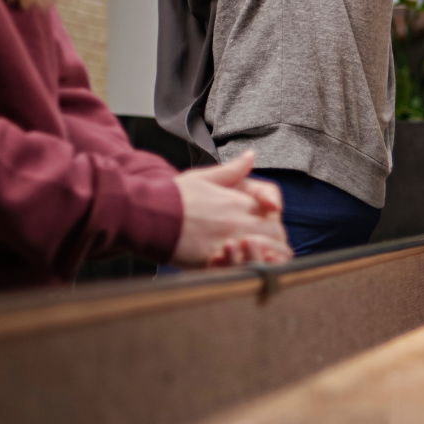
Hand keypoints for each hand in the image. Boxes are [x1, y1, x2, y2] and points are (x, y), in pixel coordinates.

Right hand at [171, 149, 291, 266]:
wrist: (148, 214)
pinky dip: (246, 268)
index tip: (267, 222)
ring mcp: (229, 241)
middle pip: (276, 232)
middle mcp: (239, 220)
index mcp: (239, 200)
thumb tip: (251, 156)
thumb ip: (232, 170)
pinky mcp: (214, 260)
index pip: (273, 209)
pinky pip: (242, 267)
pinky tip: (240, 267)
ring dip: (265, 255)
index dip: (274, 216)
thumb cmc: (173, 196)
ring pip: (265, 251)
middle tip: (264, 245)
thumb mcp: (203, 176)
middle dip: (275, 239)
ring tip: (255, 258)